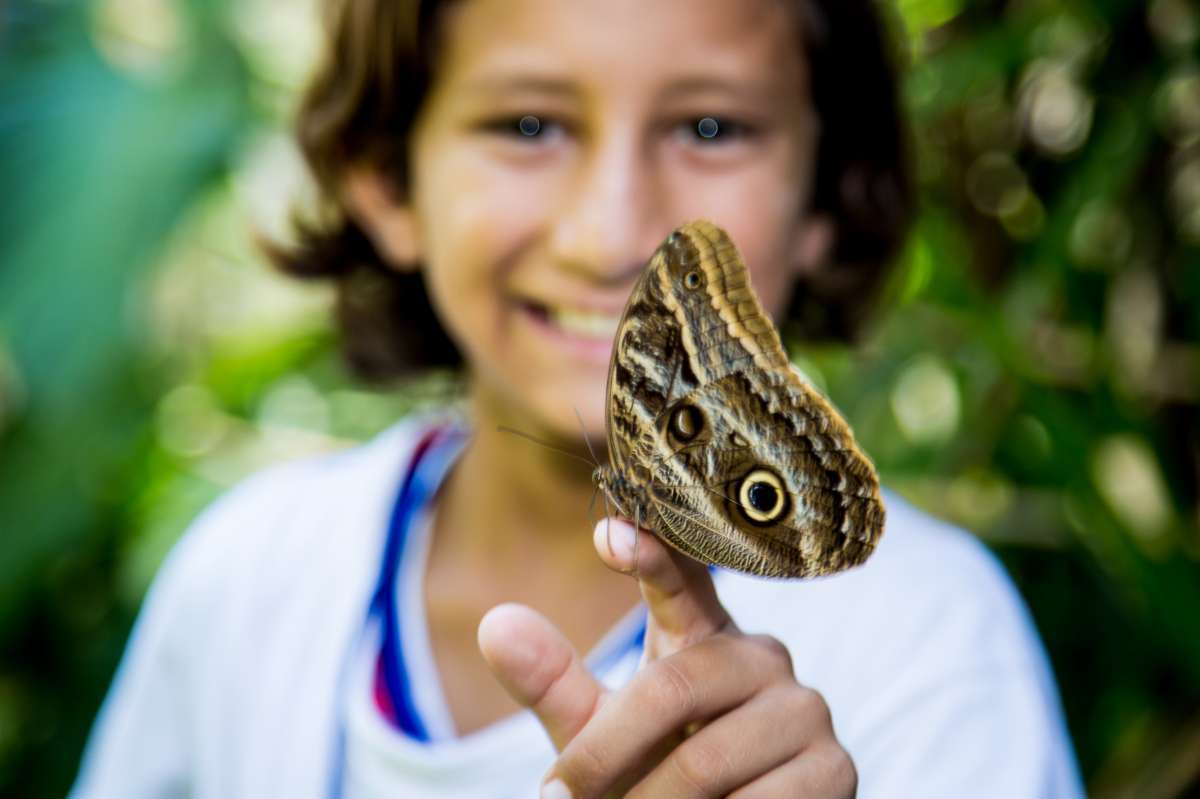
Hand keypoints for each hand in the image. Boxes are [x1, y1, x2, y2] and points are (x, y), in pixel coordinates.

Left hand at [477, 518, 856, 797]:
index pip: (683, 580)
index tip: (608, 532)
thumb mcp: (599, 732)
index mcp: (704, 635)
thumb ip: (555, 683)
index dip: (652, 553)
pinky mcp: (834, 770)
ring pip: (707, 757)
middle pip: (673, 686)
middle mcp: (761, 658)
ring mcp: (805, 711)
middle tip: (557, 798)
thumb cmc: (654, 775)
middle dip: (605, 753)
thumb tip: (495, 622)